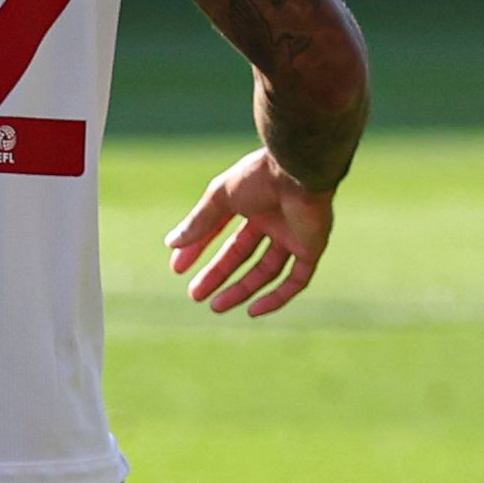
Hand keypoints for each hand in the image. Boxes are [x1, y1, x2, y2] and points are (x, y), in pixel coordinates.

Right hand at [166, 151, 334, 316]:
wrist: (298, 172)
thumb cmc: (259, 176)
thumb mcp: (220, 198)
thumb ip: (198, 222)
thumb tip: (171, 244)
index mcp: (251, 202)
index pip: (220, 231)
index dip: (198, 249)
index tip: (178, 268)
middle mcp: (273, 219)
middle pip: (242, 255)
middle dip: (218, 275)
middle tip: (195, 295)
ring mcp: (294, 235)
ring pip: (267, 271)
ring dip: (242, 290)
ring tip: (215, 306)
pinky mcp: (312, 248)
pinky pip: (297, 279)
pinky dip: (277, 297)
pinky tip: (253, 310)